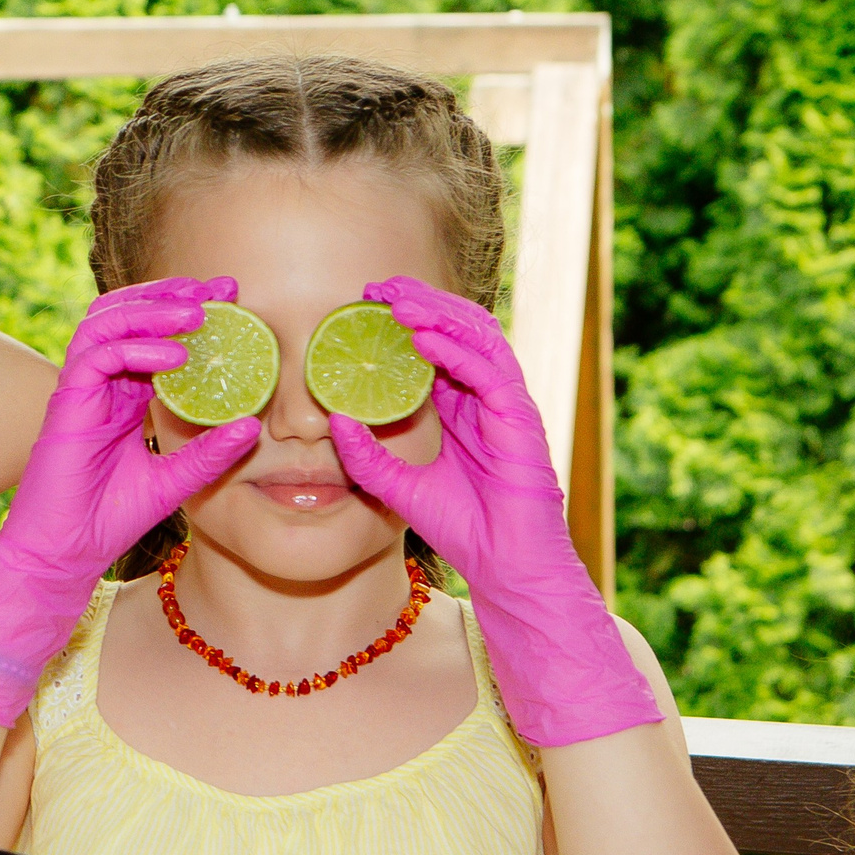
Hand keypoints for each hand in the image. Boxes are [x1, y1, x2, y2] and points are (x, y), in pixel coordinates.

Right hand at [0, 278, 260, 726]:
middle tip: (220, 289)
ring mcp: (80, 392)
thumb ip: (207, 454)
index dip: (186, 309)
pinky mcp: (66, 405)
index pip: (150, 334)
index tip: (231, 298)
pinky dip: (135, 347)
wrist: (65, 553)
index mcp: (122, 397)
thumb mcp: (172, 482)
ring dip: (152, 309)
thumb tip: (251, 426)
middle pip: (125, 313)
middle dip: (172, 293)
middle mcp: (99, 386)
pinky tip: (174, 356)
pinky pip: (96, 356)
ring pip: (105, 322)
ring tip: (198, 311)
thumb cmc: (107, 520)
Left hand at [327, 275, 659, 745]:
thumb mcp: (397, 487)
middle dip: (421, 303)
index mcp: (460, 409)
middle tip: (377, 286)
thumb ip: (367, 455)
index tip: (364, 302)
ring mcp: (507, 407)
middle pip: (458, 331)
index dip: (405, 320)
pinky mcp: (522, 421)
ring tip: (397, 299)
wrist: (504, 568)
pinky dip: (458, 351)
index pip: (435, 348)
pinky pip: (491, 373)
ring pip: (479, 340)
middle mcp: (485, 400)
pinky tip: (423, 338)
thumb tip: (332, 420)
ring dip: (438, 314)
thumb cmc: (461, 529)